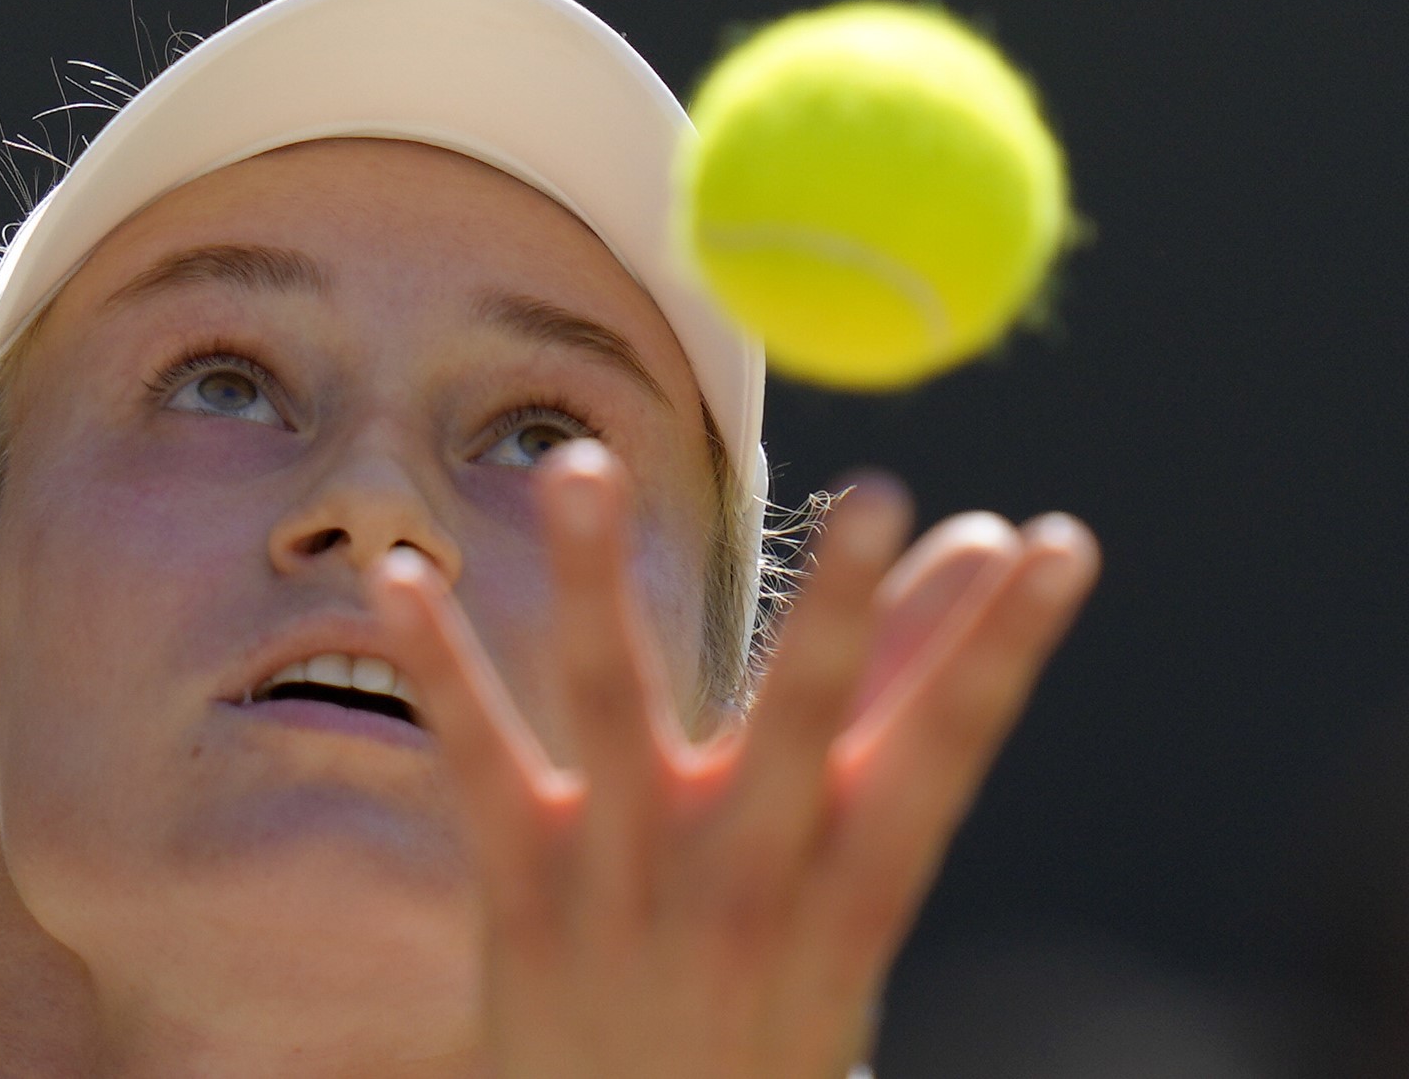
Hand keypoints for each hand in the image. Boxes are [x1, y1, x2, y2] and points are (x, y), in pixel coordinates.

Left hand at [370, 440, 1099, 1077]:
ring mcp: (627, 881)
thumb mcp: (849, 888)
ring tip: (579, 464)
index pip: (948, 753)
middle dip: (842, 615)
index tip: (1063, 543)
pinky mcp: (524, 890)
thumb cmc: (764, 997)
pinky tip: (398, 578)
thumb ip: (898, 713)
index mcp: (848, 891)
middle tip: (879, 496)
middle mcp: (746, 881)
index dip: (1009, 650)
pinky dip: (441, 666)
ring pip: (613, 706)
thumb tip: (979, 547)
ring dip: (594, 579)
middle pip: (802, 726)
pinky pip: (480, 760)